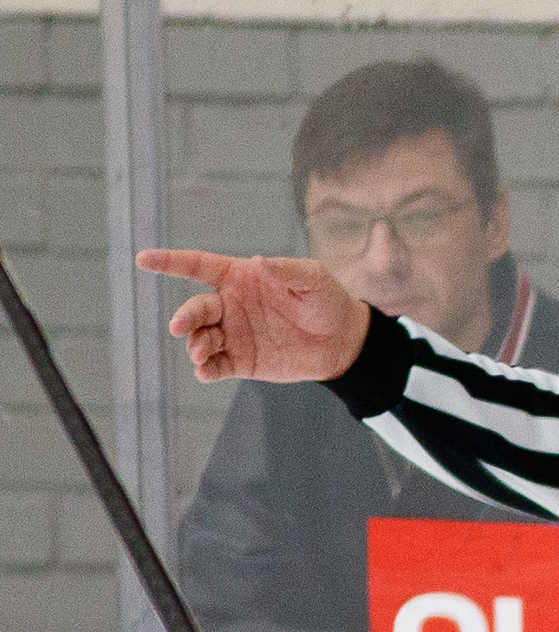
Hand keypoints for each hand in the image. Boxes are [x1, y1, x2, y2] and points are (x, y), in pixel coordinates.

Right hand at [137, 249, 369, 383]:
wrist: (342, 341)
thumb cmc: (325, 301)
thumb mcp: (313, 279)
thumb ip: (288, 270)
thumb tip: (260, 262)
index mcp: (239, 277)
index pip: (197, 266)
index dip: (169, 262)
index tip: (142, 259)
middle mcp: (229, 304)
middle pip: (195, 309)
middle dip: (184, 317)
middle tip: (180, 328)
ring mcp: (233, 334)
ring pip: (201, 339)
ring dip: (195, 345)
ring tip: (200, 353)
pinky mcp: (242, 361)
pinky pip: (216, 366)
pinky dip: (206, 370)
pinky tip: (204, 371)